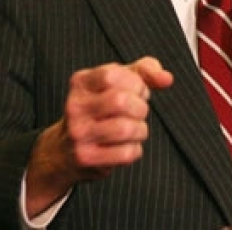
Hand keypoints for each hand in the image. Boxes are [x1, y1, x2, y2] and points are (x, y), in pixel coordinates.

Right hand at [25, 57, 173, 216]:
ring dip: (140, 130)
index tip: (137, 90)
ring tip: (134, 129)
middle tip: (138, 112)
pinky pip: (126, 153)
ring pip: (126, 128)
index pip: (114, 75)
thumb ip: (145, 72)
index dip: (135, 83)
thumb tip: (167, 79)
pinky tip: (125, 146)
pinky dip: (134, 149)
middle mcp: (74, 106)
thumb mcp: (118, 82)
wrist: (64, 150)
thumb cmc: (101, 108)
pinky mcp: (86, 158)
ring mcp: (78, 133)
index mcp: (81, 82)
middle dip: (140, 107)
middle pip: (121, 101)